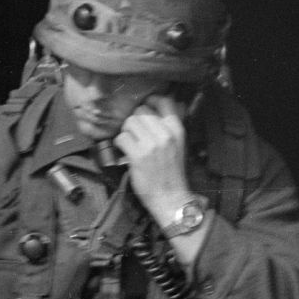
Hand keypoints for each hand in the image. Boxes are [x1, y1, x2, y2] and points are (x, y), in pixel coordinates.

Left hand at [114, 94, 191, 219]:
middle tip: (134, 133)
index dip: (150, 102)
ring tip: (129, 142)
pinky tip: (124, 151)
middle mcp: (166, 134)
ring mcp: (152, 145)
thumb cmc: (172, 171)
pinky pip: (121, 138)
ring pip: (129, 122)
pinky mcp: (138, 156)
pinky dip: (120, 144)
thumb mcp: (178, 144)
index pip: (164, 101)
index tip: (145, 110)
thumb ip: (169, 125)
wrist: (170, 197)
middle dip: (134, 120)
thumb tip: (156, 104)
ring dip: (126, 131)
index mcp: (177, 129)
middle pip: (141, 110)